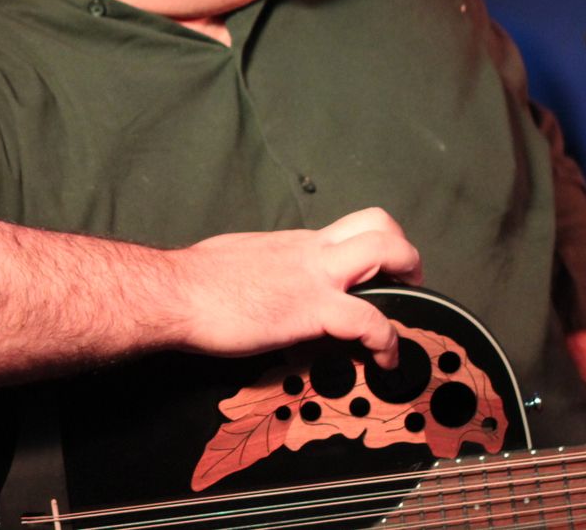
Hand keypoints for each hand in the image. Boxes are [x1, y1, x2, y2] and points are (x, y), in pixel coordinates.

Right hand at [170, 207, 422, 367]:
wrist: (176, 293)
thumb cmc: (196, 281)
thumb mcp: (241, 259)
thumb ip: (266, 266)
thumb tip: (266, 281)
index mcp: (296, 243)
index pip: (349, 229)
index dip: (375, 246)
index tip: (380, 274)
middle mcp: (313, 251)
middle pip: (378, 225)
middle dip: (405, 252)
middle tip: (407, 284)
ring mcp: (316, 277)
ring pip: (387, 253)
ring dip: (410, 281)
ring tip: (407, 318)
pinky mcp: (312, 310)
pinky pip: (369, 319)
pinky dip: (387, 340)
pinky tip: (386, 359)